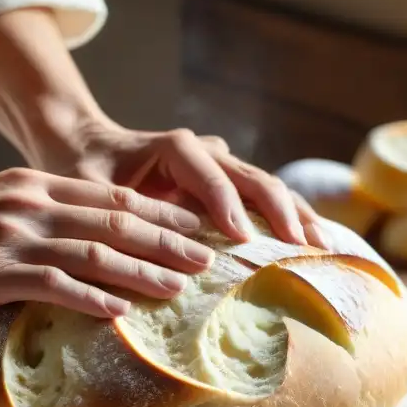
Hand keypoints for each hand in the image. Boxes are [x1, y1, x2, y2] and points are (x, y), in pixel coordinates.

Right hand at [0, 168, 216, 332]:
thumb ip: (31, 219)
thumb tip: (79, 246)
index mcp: (28, 186)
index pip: (111, 197)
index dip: (160, 212)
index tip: (197, 228)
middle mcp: (25, 204)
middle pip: (114, 220)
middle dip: (169, 238)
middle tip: (210, 258)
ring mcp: (6, 237)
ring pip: (93, 250)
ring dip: (143, 269)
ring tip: (183, 286)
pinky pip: (51, 284)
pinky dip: (90, 296)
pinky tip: (121, 310)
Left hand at [39, 121, 329, 247]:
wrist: (85, 149)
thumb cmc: (83, 173)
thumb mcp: (91, 193)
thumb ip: (114, 216)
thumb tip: (134, 258)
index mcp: (174, 148)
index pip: (212, 176)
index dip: (229, 207)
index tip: (244, 240)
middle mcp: (205, 152)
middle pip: (254, 178)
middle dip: (282, 212)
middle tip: (303, 247)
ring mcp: (221, 166)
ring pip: (268, 187)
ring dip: (296, 215)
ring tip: (323, 248)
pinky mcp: (227, 184)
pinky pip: (264, 200)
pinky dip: (288, 219)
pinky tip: (312, 243)